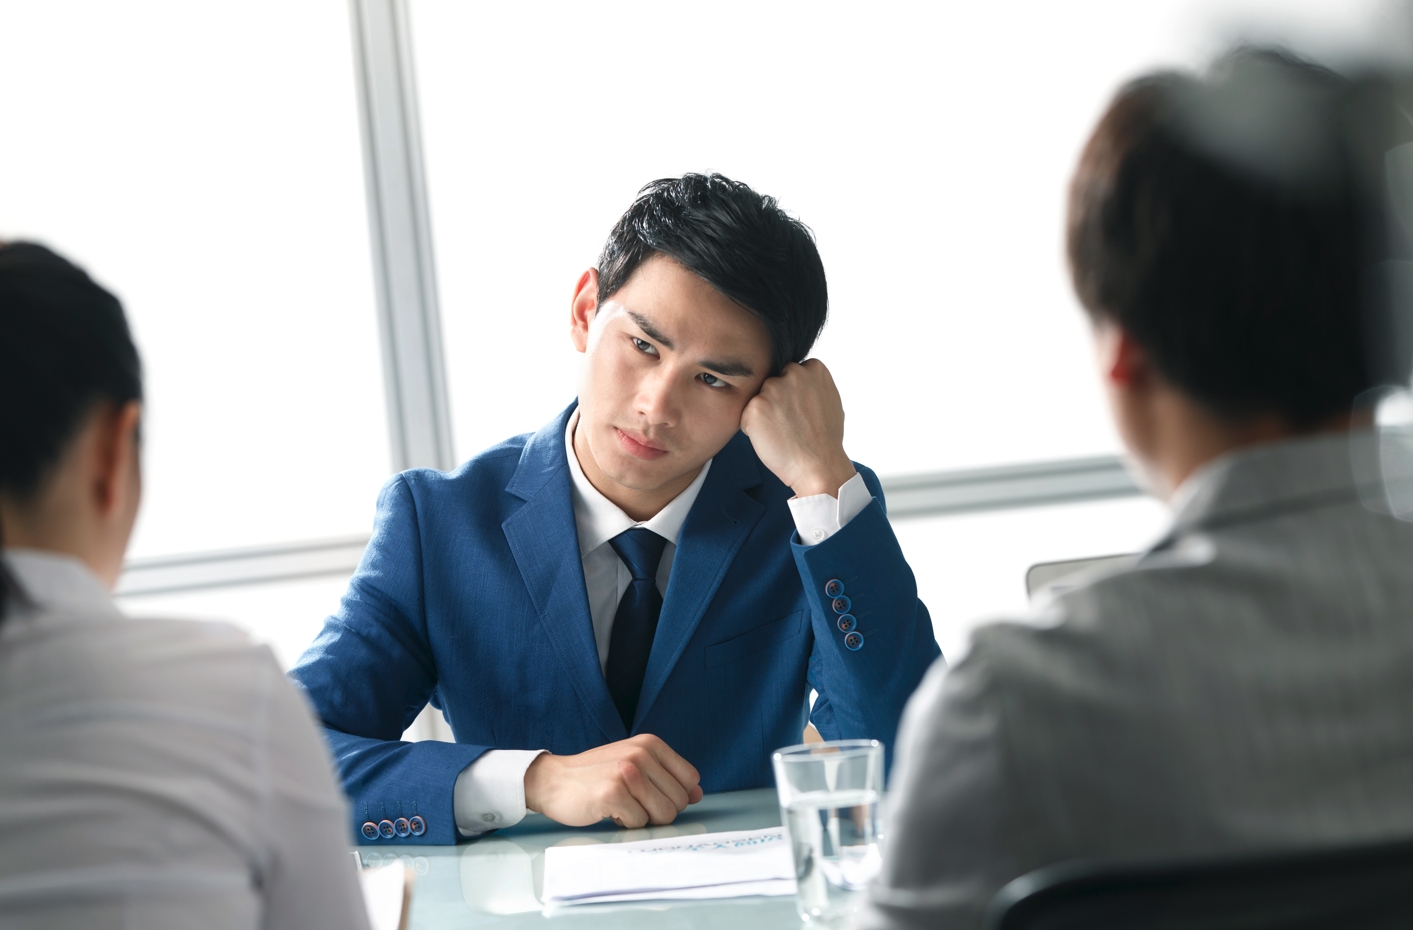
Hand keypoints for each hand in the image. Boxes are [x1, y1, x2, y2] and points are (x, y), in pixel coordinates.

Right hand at [523, 734, 703, 827]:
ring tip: (622, 804)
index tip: (651, 793)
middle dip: (658, 810)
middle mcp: (642, 753)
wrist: (554, 780)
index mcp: (650, 744)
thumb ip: (666, 777)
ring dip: (643, 817)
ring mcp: (628, 772)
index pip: (690, 779)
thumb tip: (698, 794)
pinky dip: (626, 823)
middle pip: (679, 801)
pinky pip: (640, 823)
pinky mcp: (613, 793)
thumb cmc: (596, 775)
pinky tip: (609, 809)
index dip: (674, 795)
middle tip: (632, 801)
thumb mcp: (635, 766)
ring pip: (664, 814)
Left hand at [739, 359, 856, 497]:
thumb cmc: (826, 439)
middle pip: (774, 382)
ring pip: (760, 397)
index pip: (791, 372)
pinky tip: (771, 439)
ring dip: (764, 413)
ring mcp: (773, 388)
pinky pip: (747, 415)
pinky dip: (753, 428)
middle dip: (776, 400)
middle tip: (788, 423)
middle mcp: (793, 373)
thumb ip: (813, 384)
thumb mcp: (830, 399)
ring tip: (781, 432)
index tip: (798, 410)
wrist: (818, 465)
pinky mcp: (756, 406)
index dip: (792, 393)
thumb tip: (801, 380)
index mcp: (813, 368)